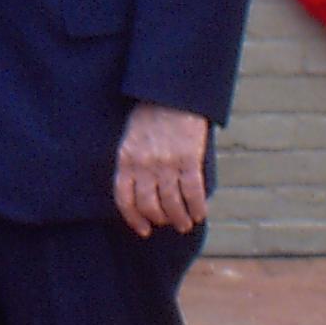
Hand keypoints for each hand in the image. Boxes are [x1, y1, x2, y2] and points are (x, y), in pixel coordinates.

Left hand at [112, 102, 210, 237]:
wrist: (171, 94)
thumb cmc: (149, 115)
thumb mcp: (131, 139)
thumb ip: (132, 164)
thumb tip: (142, 192)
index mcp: (126, 160)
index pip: (125, 199)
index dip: (134, 218)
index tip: (143, 230)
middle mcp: (144, 165)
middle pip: (150, 205)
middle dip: (160, 219)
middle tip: (169, 223)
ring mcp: (166, 163)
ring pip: (172, 203)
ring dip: (180, 218)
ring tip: (185, 224)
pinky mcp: (188, 159)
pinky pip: (193, 192)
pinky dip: (197, 207)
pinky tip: (200, 214)